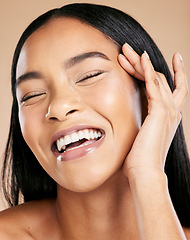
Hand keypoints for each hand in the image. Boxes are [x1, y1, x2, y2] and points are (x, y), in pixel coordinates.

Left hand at [118, 43, 187, 178]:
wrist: (144, 172)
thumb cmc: (140, 158)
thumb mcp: (142, 136)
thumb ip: (142, 124)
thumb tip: (132, 121)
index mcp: (167, 116)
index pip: (168, 88)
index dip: (166, 72)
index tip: (160, 59)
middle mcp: (171, 111)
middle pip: (160, 78)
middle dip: (143, 63)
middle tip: (130, 50)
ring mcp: (167, 110)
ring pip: (156, 77)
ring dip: (140, 63)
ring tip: (126, 50)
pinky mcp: (159, 112)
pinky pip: (154, 85)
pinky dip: (148, 70)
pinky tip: (140, 58)